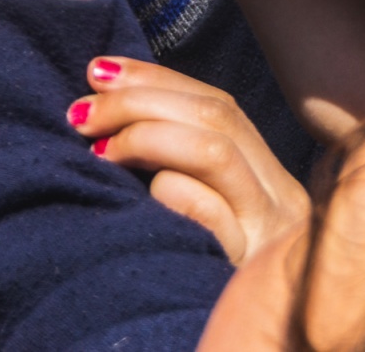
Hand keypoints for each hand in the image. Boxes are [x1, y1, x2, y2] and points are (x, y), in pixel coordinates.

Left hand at [69, 57, 307, 264]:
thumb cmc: (202, 294)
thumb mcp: (197, 229)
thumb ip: (177, 177)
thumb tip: (104, 116)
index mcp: (271, 186)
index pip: (218, 106)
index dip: (156, 79)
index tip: (97, 70)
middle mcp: (283, 204)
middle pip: (216, 116)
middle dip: (139, 99)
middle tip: (80, 111)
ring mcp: (273, 239)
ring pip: (214, 150)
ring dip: (144, 135)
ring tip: (97, 149)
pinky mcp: (252, 272)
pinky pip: (209, 212)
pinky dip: (168, 193)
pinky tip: (138, 202)